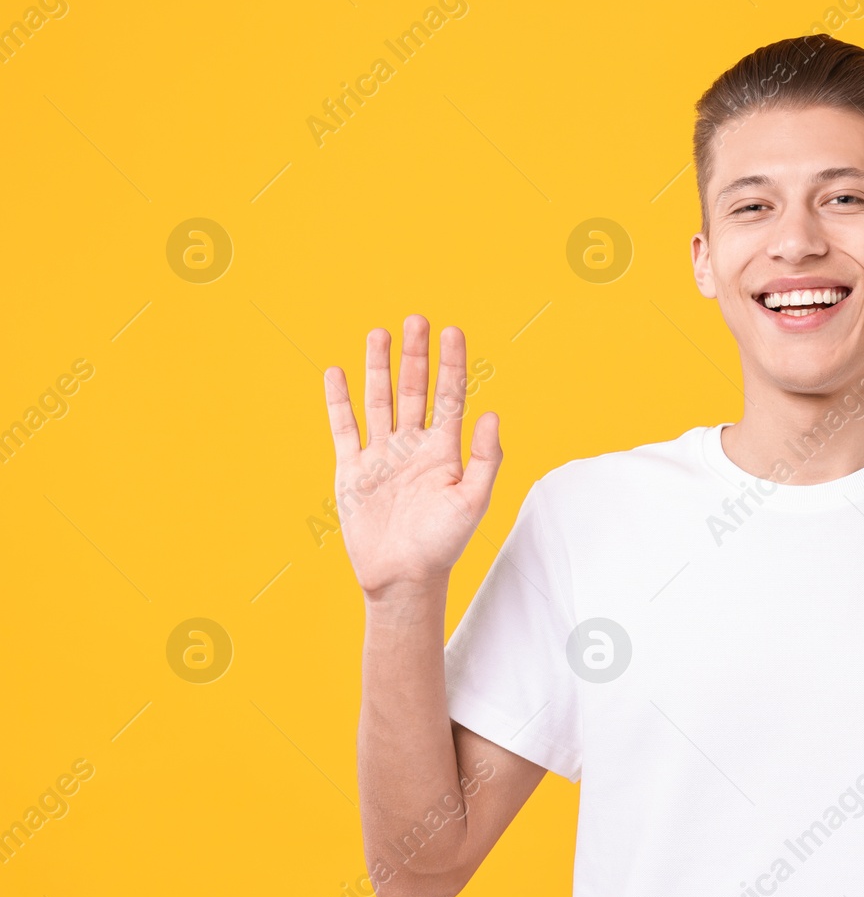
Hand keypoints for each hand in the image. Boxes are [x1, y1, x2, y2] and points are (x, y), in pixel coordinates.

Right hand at [323, 315, 502, 599]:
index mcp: (444, 450)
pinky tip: (338, 372)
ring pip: (379, 401)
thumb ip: (485, 458)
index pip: (450, 396)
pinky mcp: (352, 469)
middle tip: (417, 319)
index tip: (452, 331)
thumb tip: (492, 415)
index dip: (451, 364)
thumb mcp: (473, 501)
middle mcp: (413, 446)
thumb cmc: (443, 544)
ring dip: (379, 367)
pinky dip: (338, 400)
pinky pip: (343, 427)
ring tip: (380, 332)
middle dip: (416, 355)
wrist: (403, 578)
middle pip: (414, 389)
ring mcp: (381, 455)